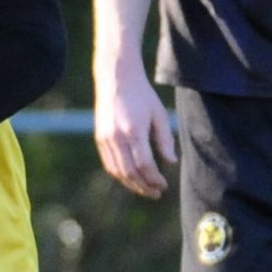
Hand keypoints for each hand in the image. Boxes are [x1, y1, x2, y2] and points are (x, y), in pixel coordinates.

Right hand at [93, 60, 175, 196]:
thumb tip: (171, 162)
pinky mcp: (100, 138)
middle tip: (156, 193)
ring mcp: (105, 138)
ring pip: (117, 171)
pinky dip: (120, 175)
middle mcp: (117, 137)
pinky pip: (109, 163)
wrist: (116, 78)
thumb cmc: (142, 95)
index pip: (144, 164)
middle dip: (144, 186)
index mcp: (134, 130)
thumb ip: (165, 139)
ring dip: (131, 184)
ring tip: (145, 189)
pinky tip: (132, 177)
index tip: (164, 185)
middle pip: (130, 172)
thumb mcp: (159, 114)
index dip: (154, 179)